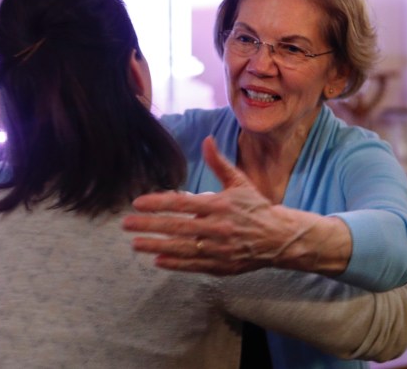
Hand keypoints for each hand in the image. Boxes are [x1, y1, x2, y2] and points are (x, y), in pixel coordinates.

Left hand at [123, 137, 349, 275]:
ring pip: (181, 248)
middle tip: (126, 224)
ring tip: (135, 244)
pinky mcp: (221, 265)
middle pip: (176, 227)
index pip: (181, 204)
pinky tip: (158, 260)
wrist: (279, 237)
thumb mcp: (239, 182)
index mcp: (219, 205)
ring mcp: (218, 249)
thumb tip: (206, 140)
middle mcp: (216, 228)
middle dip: (149, 225)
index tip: (137, 203)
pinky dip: (175, 264)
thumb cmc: (256, 208)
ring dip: (156, 246)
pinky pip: (194, 265)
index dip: (158, 203)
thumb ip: (219, 163)